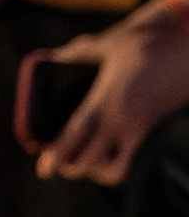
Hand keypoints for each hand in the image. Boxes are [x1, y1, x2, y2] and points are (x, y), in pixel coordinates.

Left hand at [38, 10, 188, 184]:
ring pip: (116, 170)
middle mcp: (123, 121)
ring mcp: (140, 131)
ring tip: (82, 161)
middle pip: (91, 161)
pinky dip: (116, 165)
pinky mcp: (152, 134)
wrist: (188, 54)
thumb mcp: (107, 45)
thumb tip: (51, 56)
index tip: (43, 170)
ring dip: (97, 171)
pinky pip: (132, 160)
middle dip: (71, 167)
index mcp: (106, 99)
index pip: (76, 133)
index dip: (58, 153)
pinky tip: (104, 155)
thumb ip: (76, 52)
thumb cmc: (146, 48)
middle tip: (57, 163)